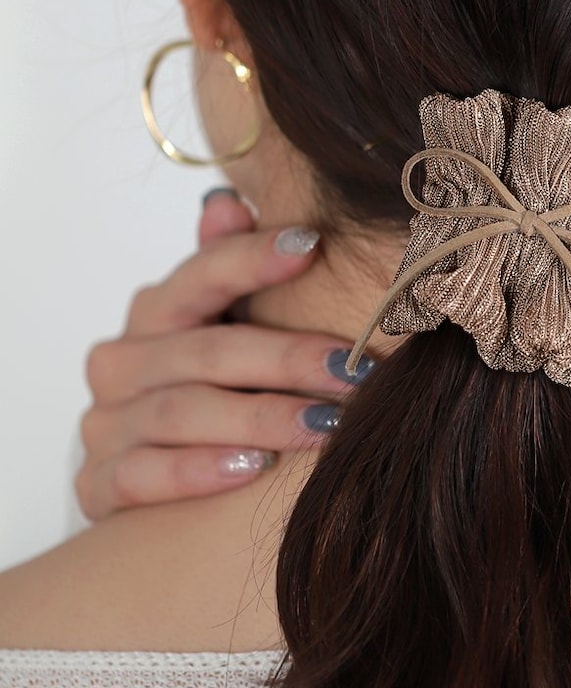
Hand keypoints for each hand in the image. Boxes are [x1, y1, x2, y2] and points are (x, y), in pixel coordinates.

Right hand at [74, 189, 372, 520]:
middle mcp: (122, 363)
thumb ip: (224, 270)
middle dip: (286, 359)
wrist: (150, 482)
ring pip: (181, 412)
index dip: (252, 258)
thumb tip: (228, 203)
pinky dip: (200, 470)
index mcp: (155, 315)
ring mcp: (106, 424)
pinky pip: (145, 475)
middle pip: (205, 352)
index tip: (313, 246)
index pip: (201, 275)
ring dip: (259, 418)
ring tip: (324, 424)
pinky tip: (254, 469)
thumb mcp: (221, 330)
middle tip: (353, 371)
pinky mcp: (100, 484)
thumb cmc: (205, 394)